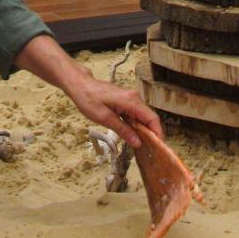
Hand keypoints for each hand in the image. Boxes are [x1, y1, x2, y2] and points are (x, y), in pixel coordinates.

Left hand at [13, 34, 162, 149]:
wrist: (79, 84)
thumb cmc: (89, 100)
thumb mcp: (104, 118)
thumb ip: (122, 130)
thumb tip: (138, 142)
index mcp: (131, 101)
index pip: (152, 118)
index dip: (158, 133)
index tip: (159, 148)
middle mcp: (134, 98)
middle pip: (149, 118)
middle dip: (151, 135)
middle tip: (150, 152)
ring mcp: (131, 98)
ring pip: (143, 117)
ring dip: (144, 131)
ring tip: (143, 148)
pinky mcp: (126, 101)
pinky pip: (136, 115)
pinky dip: (136, 126)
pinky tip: (134, 137)